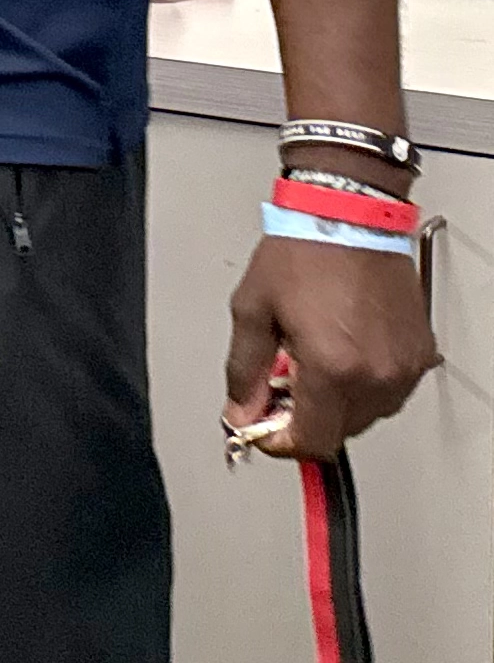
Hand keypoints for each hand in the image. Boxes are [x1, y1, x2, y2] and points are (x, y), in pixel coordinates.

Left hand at [225, 234, 437, 459]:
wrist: (349, 217)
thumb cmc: (303, 253)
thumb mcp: (252, 311)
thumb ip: (244, 371)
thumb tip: (242, 411)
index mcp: (333, 367)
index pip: (312, 442)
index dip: (280, 444)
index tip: (262, 431)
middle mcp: (375, 374)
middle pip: (337, 433)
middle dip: (303, 420)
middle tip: (277, 390)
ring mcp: (402, 366)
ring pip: (364, 416)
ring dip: (333, 404)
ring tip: (307, 363)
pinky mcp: (419, 353)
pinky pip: (387, 392)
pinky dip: (360, 385)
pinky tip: (338, 354)